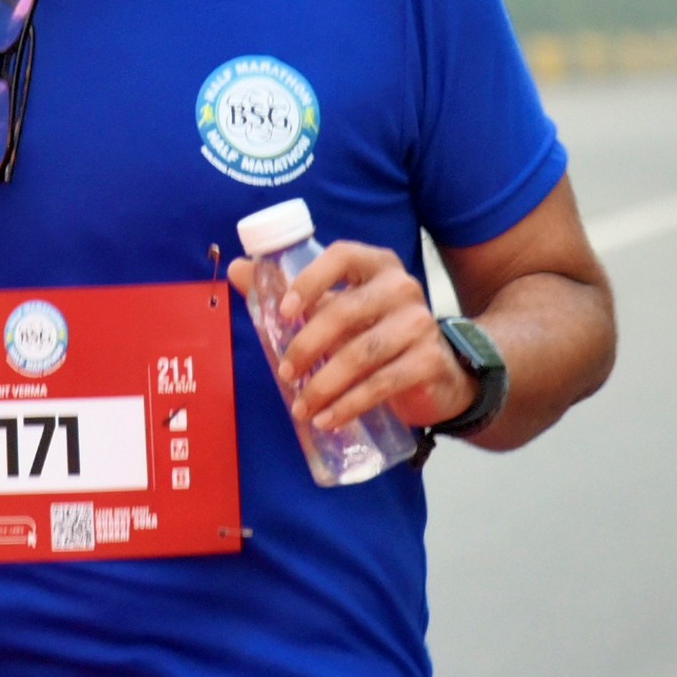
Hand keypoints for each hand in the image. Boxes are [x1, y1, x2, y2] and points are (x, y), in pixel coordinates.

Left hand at [225, 238, 470, 433]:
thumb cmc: (377, 333)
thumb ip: (293, 293)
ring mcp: (420, 323)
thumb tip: (238, 269)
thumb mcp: (339, 308)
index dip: (309, 281)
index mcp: (376, 265)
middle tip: (286, 373)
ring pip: (362, 353)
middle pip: (347, 311)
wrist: (438, 372)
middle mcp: (402, 288)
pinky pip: (382, 383)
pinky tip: (328, 419)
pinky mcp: (429, 361)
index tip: (283, 311)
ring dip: (325, 385)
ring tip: (302, 408)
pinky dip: (350, 405)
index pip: (342, 257)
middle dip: (308, 345)